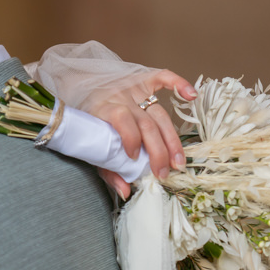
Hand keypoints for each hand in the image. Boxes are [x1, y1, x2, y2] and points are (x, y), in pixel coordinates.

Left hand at [85, 68, 197, 192]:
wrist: (77, 86)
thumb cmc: (88, 120)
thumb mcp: (92, 145)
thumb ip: (107, 169)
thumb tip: (125, 192)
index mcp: (104, 110)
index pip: (121, 120)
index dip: (130, 138)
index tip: (134, 158)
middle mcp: (121, 98)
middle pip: (146, 124)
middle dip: (158, 151)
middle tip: (165, 172)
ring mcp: (134, 89)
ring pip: (159, 113)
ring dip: (171, 138)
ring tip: (178, 160)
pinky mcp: (143, 80)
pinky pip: (163, 78)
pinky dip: (179, 84)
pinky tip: (192, 96)